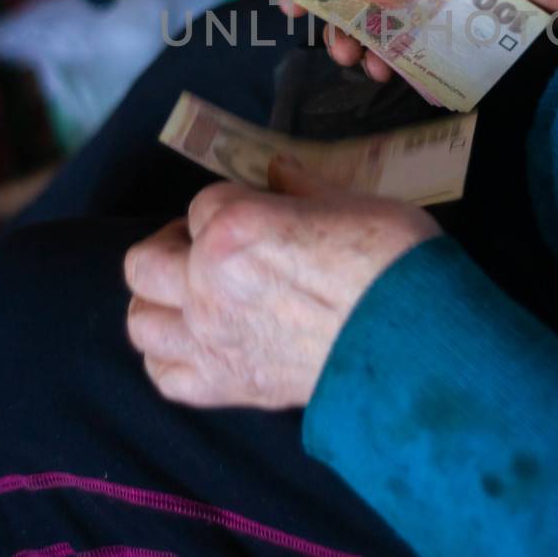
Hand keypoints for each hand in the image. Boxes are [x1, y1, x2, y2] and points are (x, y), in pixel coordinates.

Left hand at [123, 157, 440, 408]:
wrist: (416, 342)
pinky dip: (173, 361)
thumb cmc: (392, 261)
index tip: (259, 213)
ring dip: (160, 303)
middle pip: (145, 261)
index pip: (204, 203)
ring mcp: (210, 339)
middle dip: (175, 246)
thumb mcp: (352, 202)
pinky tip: (199, 345)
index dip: (232, 203)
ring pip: (140, 322)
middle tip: (209, 246)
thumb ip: (300, 189)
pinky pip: (166, 378)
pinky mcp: (227, 386)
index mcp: (236, 226)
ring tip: (193, 296)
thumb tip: (277, 171)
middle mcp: (207, 282)